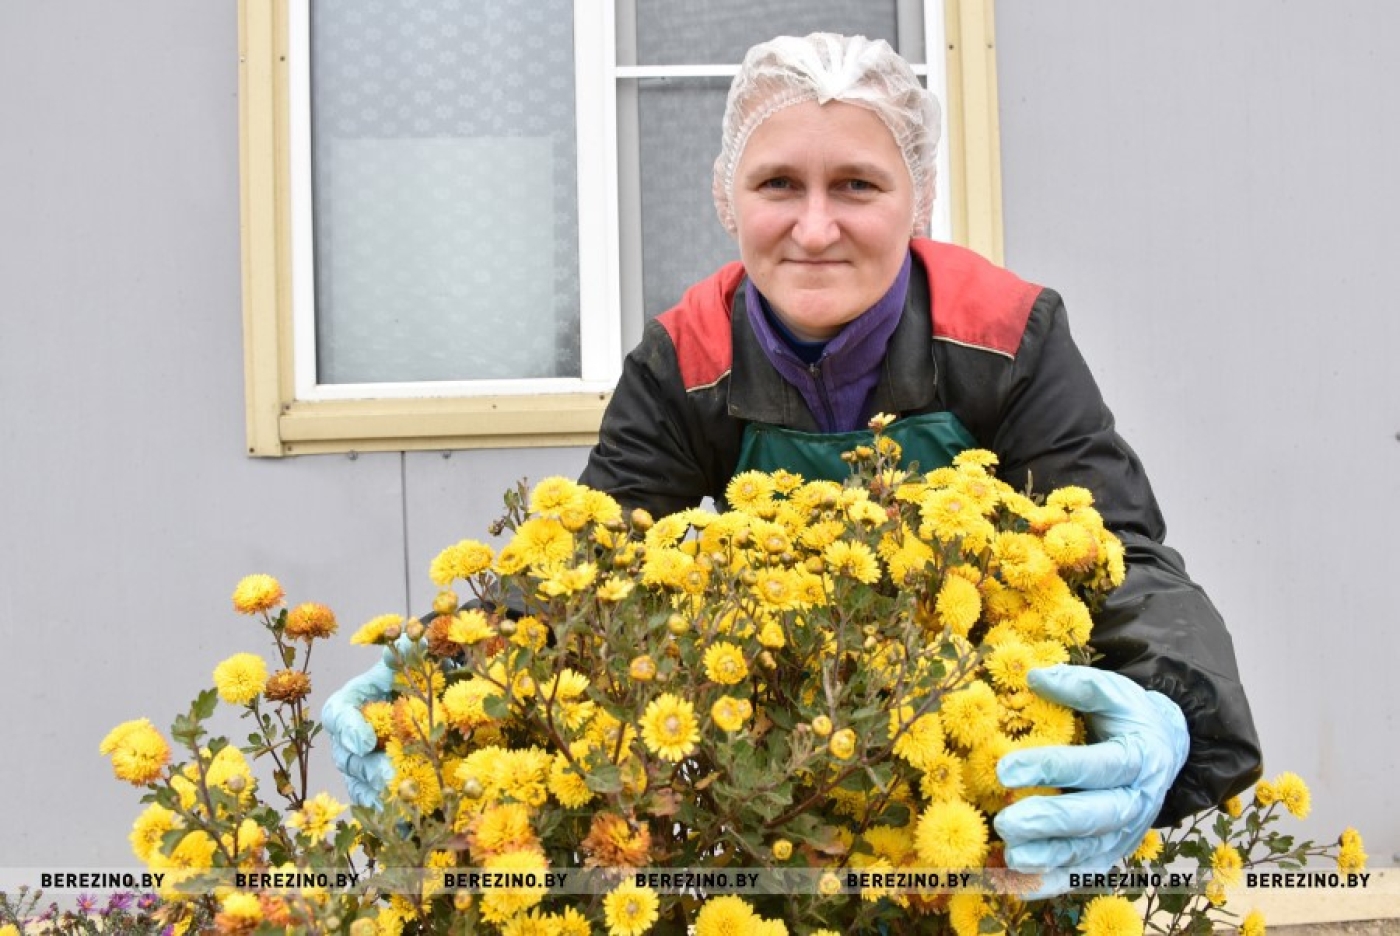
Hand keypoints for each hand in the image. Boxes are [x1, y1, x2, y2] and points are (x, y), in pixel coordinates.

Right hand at [321, 657, 396, 807]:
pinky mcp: (368, 789)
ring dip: (380, 793)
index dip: (351, 729)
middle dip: (371, 767)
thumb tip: (407, 636)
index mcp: (343, 707)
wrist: (411, 707)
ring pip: (360, 784)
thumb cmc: (399, 684)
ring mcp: (353, 768)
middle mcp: (342, 741)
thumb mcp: (399, 669)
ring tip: (403, 797)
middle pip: (350, 757)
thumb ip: (400, 656)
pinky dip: (387, 811)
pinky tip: (405, 818)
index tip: (367, 740)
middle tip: (391, 773)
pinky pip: (372, 804)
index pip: (338, 717)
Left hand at [993, 664, 1188, 897]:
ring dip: (1048, 857)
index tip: (1005, 768)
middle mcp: (1137, 801)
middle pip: (1094, 816)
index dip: (1052, 768)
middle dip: (1049, 821)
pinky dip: (1053, 882)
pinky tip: (1019, 885)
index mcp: (1139, 758)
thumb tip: (1033, 677)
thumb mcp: (1113, 691)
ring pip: (1089, 851)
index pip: (1096, 766)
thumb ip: (1076, 684)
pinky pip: (1084, 873)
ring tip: (1009, 854)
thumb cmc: (1129, 717)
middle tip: (1006, 821)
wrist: (1165, 749)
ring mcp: (1126, 832)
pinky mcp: (1113, 853)